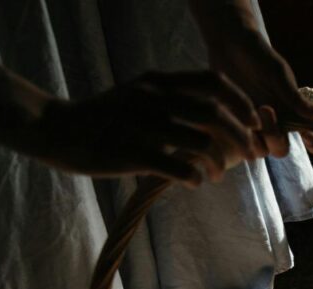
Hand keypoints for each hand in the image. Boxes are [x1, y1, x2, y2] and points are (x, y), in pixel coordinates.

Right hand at [28, 70, 261, 185]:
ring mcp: (143, 126)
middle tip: (248, 154)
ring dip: (220, 162)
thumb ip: (173, 97)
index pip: (213, 82)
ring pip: (202, 143)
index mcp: (158, 82)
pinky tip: (195, 183)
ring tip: (218, 174)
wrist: (58, 130)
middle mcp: (154, 98)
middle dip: (241, 136)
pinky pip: (179, 168)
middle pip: (215, 114)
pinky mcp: (133, 154)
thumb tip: (217, 113)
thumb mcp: (139, 93)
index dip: (241, 101)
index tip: (253, 121)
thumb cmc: (106, 117)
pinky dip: (196, 178)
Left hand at [205, 30, 312, 156]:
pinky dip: (237, 134)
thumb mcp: (279, 75)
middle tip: (266, 109)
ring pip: (260, 150)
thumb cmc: (258, 56)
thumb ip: (296, 98)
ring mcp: (255, 126)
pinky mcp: (234, 124)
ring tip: (249, 111)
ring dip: (256, 137)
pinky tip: (233, 113)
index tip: (307, 134)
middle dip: (275, 137)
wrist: (227, 44)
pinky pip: (237, 142)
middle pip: (282, 149)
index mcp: (293, 114)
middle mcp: (276, 124)